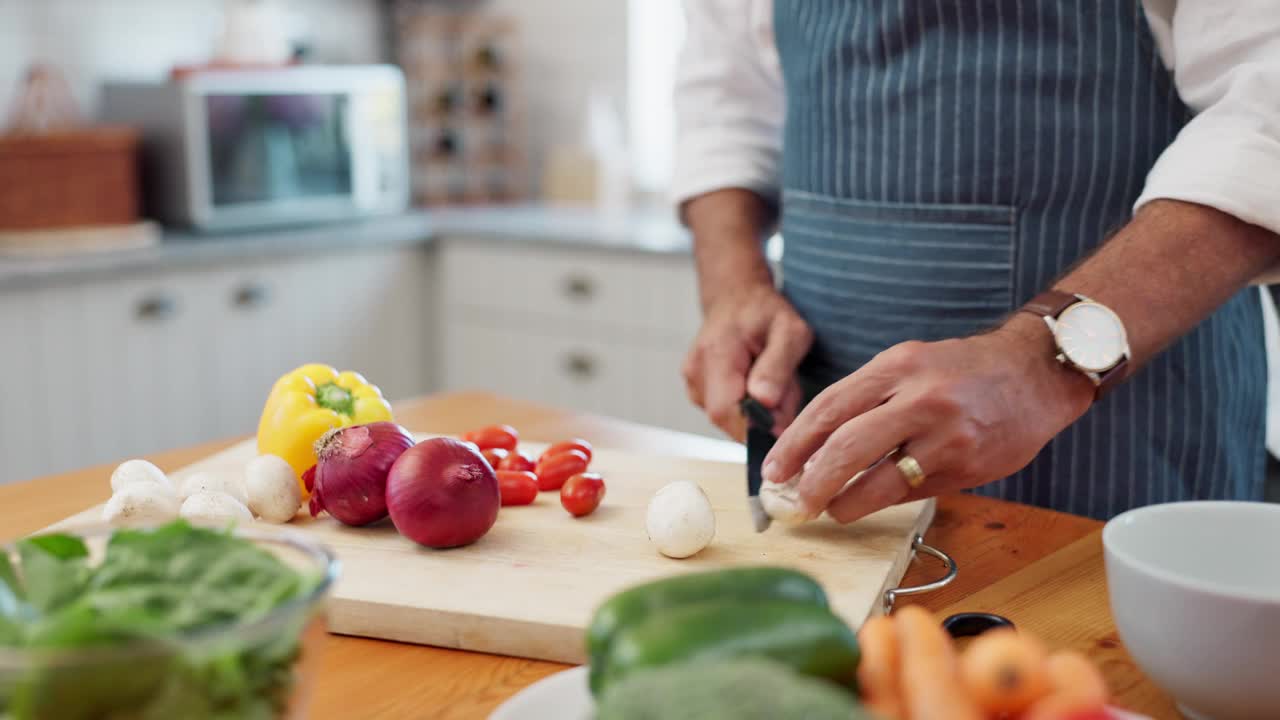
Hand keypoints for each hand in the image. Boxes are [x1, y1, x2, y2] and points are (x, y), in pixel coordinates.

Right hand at [682, 282, 813, 440]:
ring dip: (755, 412)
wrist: (735, 296)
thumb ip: (778, 367)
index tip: (783, 419)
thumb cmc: (766, 312)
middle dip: (760, 418)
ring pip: (727, 419)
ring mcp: (691, 381)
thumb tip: (764, 403)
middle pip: (727, 419)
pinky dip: (745, 407)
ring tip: (771, 381)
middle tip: (784, 391)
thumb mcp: (790, 331)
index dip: (754, 427)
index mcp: (716, 353)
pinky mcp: (695, 389)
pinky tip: (755, 383)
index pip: (725, 411)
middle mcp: (695, 370)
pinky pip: (724, 413)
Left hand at [761, 316, 1095, 522]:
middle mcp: (920, 399)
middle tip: (795, 501)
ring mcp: (946, 436)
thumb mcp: (911, 364)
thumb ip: (869, 398)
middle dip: (812, 481)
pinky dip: (885, 500)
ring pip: (881, 481)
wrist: (1037, 373)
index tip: (773, 469)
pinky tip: (871, 501)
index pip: (830, 408)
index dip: (795, 443)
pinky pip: (914, 492)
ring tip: (830, 509)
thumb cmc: (964, 370)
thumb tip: (816, 446)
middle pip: (847, 447)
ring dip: (846, 503)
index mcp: (897, 367)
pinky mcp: (967, 467)